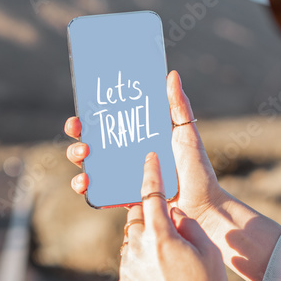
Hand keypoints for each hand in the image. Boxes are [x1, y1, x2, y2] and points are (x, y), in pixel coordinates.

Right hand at [64, 71, 280, 280]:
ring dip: (77, 161)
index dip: (90, 118)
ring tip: (83, 156)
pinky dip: (86, 188)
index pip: (108, 125)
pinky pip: (99, 194)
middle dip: (78, 139)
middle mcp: (126, 158)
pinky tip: (85, 182)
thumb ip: (178, 106)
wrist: (203, 206)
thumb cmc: (197, 170)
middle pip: (92, 145)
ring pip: (89, 168)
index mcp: (138, 139)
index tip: (82, 114)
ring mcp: (123, 179)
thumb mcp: (186, 133)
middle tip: (80, 134)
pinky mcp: (123, 199)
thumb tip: (171, 74)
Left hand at [118, 152, 230, 280]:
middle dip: (148, 211)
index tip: (148, 158)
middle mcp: (138, 251)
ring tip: (167, 249)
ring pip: (132, 241)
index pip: (152, 195)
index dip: (151, 173)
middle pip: (137, 217)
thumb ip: (189, 226)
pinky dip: (142, 259)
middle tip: (163, 212)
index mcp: (161, 238)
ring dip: (145, 237)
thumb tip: (175, 214)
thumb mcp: (209, 253)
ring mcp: (128, 270)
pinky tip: (162, 272)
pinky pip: (131, 262)